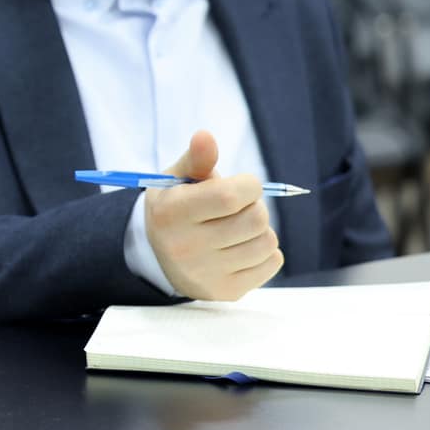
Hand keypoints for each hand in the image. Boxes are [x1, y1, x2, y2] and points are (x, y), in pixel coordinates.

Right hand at [143, 129, 281, 301]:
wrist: (157, 256)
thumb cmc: (174, 207)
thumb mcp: (176, 180)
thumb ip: (196, 159)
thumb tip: (206, 136)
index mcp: (171, 214)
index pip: (230, 196)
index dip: (248, 185)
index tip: (241, 185)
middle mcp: (185, 247)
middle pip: (255, 219)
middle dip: (254, 206)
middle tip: (238, 207)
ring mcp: (206, 274)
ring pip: (267, 242)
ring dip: (260, 229)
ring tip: (239, 227)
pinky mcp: (226, 292)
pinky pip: (272, 264)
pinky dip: (264, 252)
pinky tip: (242, 247)